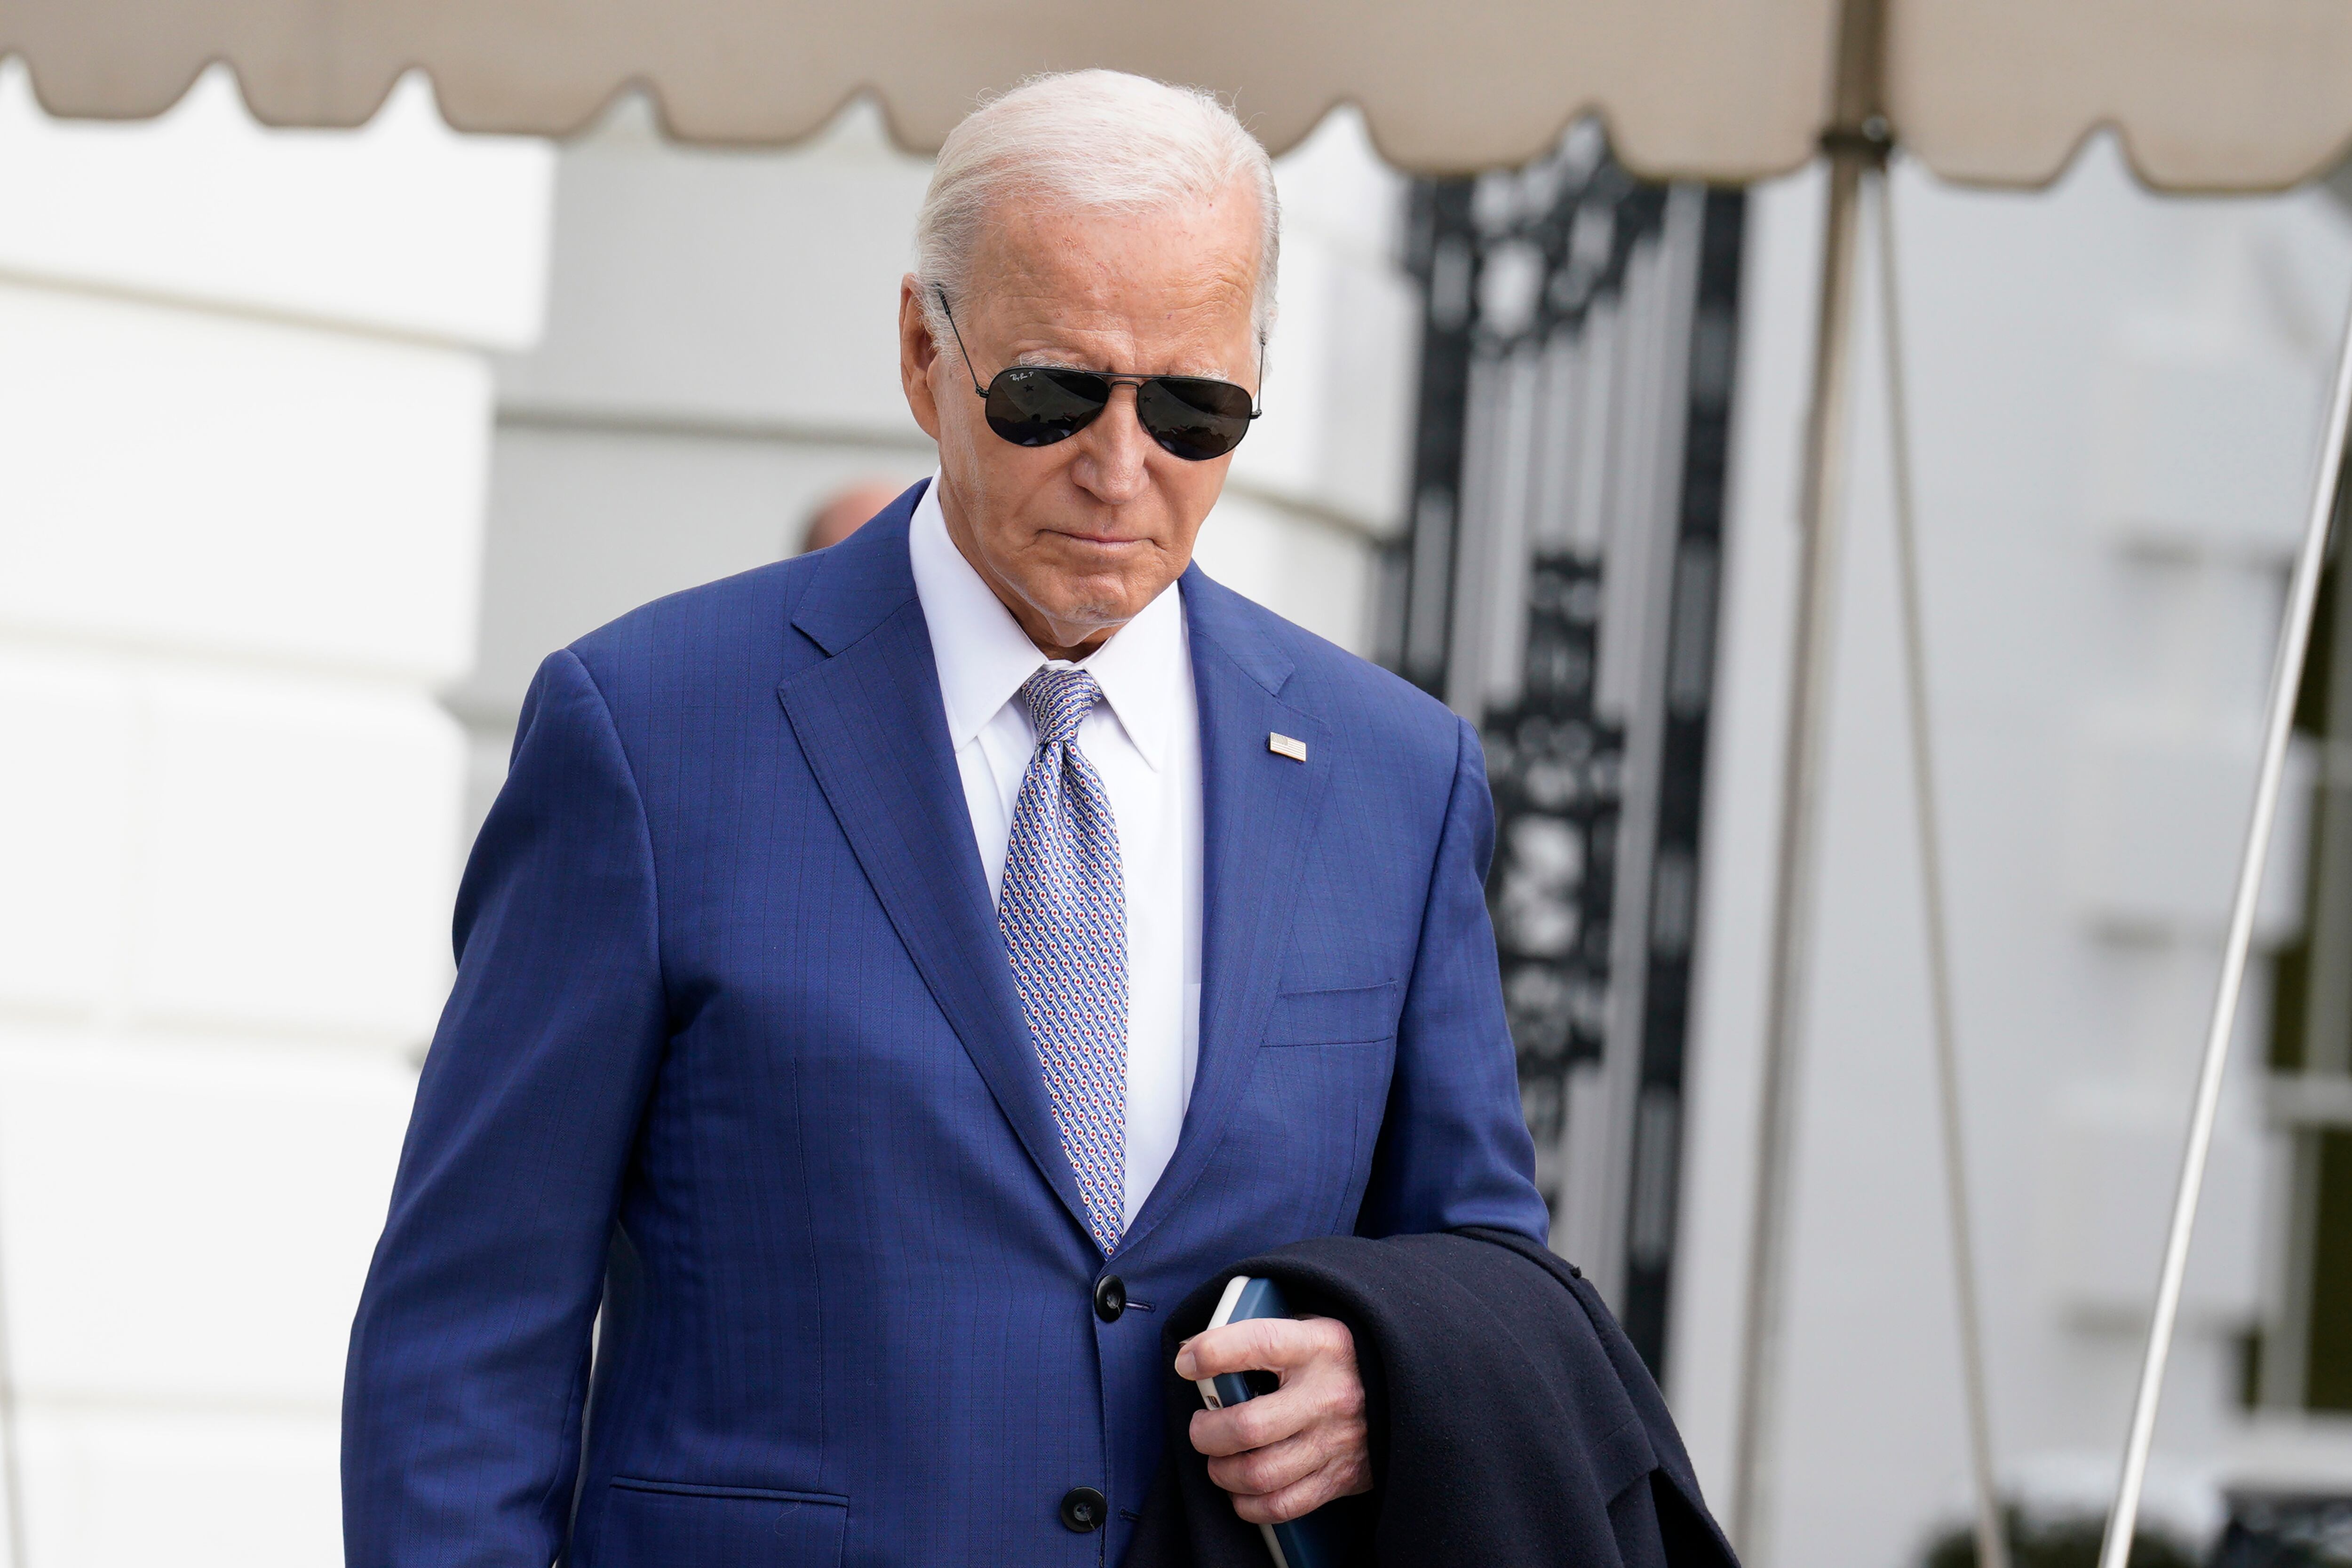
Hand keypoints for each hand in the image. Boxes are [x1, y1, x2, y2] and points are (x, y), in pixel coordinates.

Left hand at [1174, 1315, 1372, 1524]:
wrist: (1408, 1387)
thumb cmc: (1340, 1355)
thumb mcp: (1313, 1327)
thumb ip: (1266, 1335)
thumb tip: (1202, 1352)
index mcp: (1320, 1346)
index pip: (1258, 1343)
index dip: (1212, 1352)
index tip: (1187, 1362)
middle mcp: (1328, 1395)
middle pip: (1248, 1426)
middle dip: (1207, 1432)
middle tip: (1202, 1426)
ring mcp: (1335, 1442)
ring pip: (1259, 1473)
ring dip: (1222, 1471)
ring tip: (1218, 1460)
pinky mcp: (1340, 1477)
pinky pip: (1281, 1505)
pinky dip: (1248, 1503)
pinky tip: (1240, 1489)